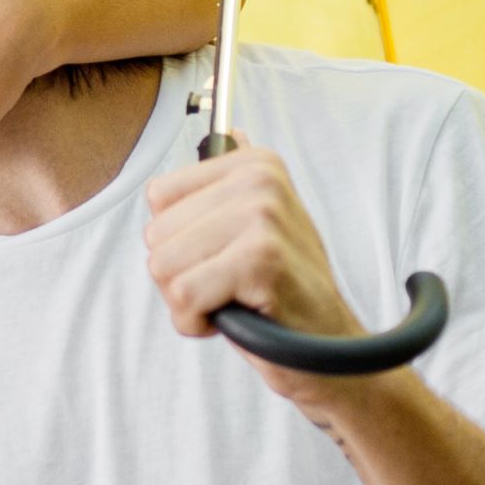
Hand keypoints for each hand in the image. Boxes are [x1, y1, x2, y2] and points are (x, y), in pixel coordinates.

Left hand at [140, 143, 378, 410]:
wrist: (329, 351)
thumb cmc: (286, 291)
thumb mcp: (266, 224)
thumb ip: (236, 182)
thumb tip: (233, 132)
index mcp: (255, 164)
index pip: (159, 196)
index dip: (178, 240)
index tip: (220, 256)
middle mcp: (259, 180)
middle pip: (156, 233)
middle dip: (180, 275)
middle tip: (229, 286)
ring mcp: (261, 217)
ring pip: (163, 265)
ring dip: (187, 301)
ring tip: (233, 301)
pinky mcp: (260, 259)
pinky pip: (184, 296)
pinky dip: (196, 322)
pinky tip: (233, 320)